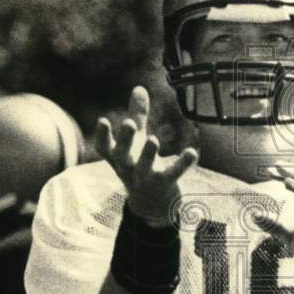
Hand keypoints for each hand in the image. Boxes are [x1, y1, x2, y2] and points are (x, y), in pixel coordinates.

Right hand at [96, 86, 197, 225]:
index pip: (105, 149)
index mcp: (118, 159)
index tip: (103, 120)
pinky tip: (191, 152)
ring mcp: (145, 179)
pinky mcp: (164, 185)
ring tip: (153, 140)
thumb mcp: (136, 142)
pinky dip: (181, 164)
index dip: (103, 136)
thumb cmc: (139, 165)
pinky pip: (172, 175)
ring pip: (144, 168)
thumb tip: (139, 88)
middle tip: (130, 123)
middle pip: (122, 156)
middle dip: (125, 140)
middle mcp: (128, 169)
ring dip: (148, 154)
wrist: (151, 205)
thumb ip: (138, 115)